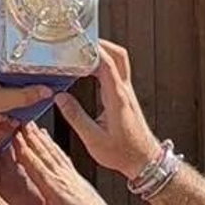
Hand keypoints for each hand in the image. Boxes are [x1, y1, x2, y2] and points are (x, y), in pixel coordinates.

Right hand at [0, 124, 136, 204]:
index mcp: (53, 189)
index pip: (34, 163)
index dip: (22, 148)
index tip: (12, 135)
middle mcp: (62, 178)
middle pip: (42, 152)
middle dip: (29, 135)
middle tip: (18, 121)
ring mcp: (70, 175)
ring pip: (52, 151)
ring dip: (40, 136)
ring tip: (30, 125)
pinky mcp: (76, 176)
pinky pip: (62, 156)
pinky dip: (53, 145)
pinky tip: (49, 140)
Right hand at [55, 41, 159, 180]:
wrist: (145, 162)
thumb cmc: (123, 154)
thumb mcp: (94, 140)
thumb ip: (76, 117)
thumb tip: (59, 98)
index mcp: (117, 98)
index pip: (107, 64)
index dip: (92, 50)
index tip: (76, 43)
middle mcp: (124, 91)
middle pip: (118, 55)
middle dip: (99, 44)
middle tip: (79, 42)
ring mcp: (127, 93)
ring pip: (119, 61)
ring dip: (103, 52)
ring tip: (81, 52)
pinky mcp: (126, 97)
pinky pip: (116, 72)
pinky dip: (103, 64)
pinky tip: (89, 70)